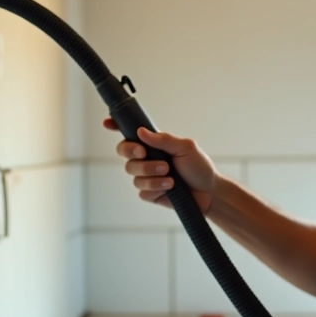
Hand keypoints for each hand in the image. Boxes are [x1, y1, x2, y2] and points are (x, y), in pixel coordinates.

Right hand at [102, 120, 217, 213]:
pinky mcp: (149, 193)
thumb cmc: (199, 166)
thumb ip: (163, 139)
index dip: (115, 126)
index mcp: (153, 144)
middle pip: (123, 151)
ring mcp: (146, 176)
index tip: (107, 123)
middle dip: (131, 151)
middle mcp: (146, 158)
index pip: (130, 133)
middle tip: (144, 153)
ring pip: (132, 172)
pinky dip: (156, 188)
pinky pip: (141, 191)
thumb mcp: (185, 147)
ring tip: (170, 175)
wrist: (208, 192)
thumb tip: (141, 132)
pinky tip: (170, 187)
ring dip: (151, 173)